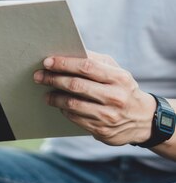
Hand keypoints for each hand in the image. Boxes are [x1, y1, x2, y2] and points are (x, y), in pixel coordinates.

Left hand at [33, 51, 155, 145]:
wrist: (143, 120)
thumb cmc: (122, 88)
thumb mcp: (116, 72)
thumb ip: (95, 61)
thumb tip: (67, 52)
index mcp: (119, 78)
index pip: (87, 67)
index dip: (64, 63)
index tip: (47, 62)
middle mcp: (115, 97)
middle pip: (76, 86)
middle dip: (53, 79)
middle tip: (38, 76)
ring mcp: (109, 115)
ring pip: (72, 104)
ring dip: (55, 98)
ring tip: (46, 93)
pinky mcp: (102, 130)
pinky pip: (75, 118)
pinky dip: (64, 110)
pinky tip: (59, 105)